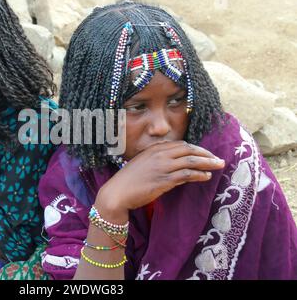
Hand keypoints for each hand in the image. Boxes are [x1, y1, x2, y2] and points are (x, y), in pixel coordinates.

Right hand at [97, 141, 225, 212]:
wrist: (117, 192)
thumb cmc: (128, 180)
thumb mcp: (142, 164)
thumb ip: (157, 160)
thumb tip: (174, 163)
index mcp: (154, 149)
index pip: (181, 144)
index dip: (197, 148)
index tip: (206, 154)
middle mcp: (159, 155)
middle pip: (189, 150)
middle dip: (206, 154)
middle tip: (218, 159)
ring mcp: (162, 167)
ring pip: (191, 161)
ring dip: (208, 163)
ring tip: (218, 166)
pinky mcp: (164, 180)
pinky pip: (187, 175)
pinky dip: (199, 175)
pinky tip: (206, 177)